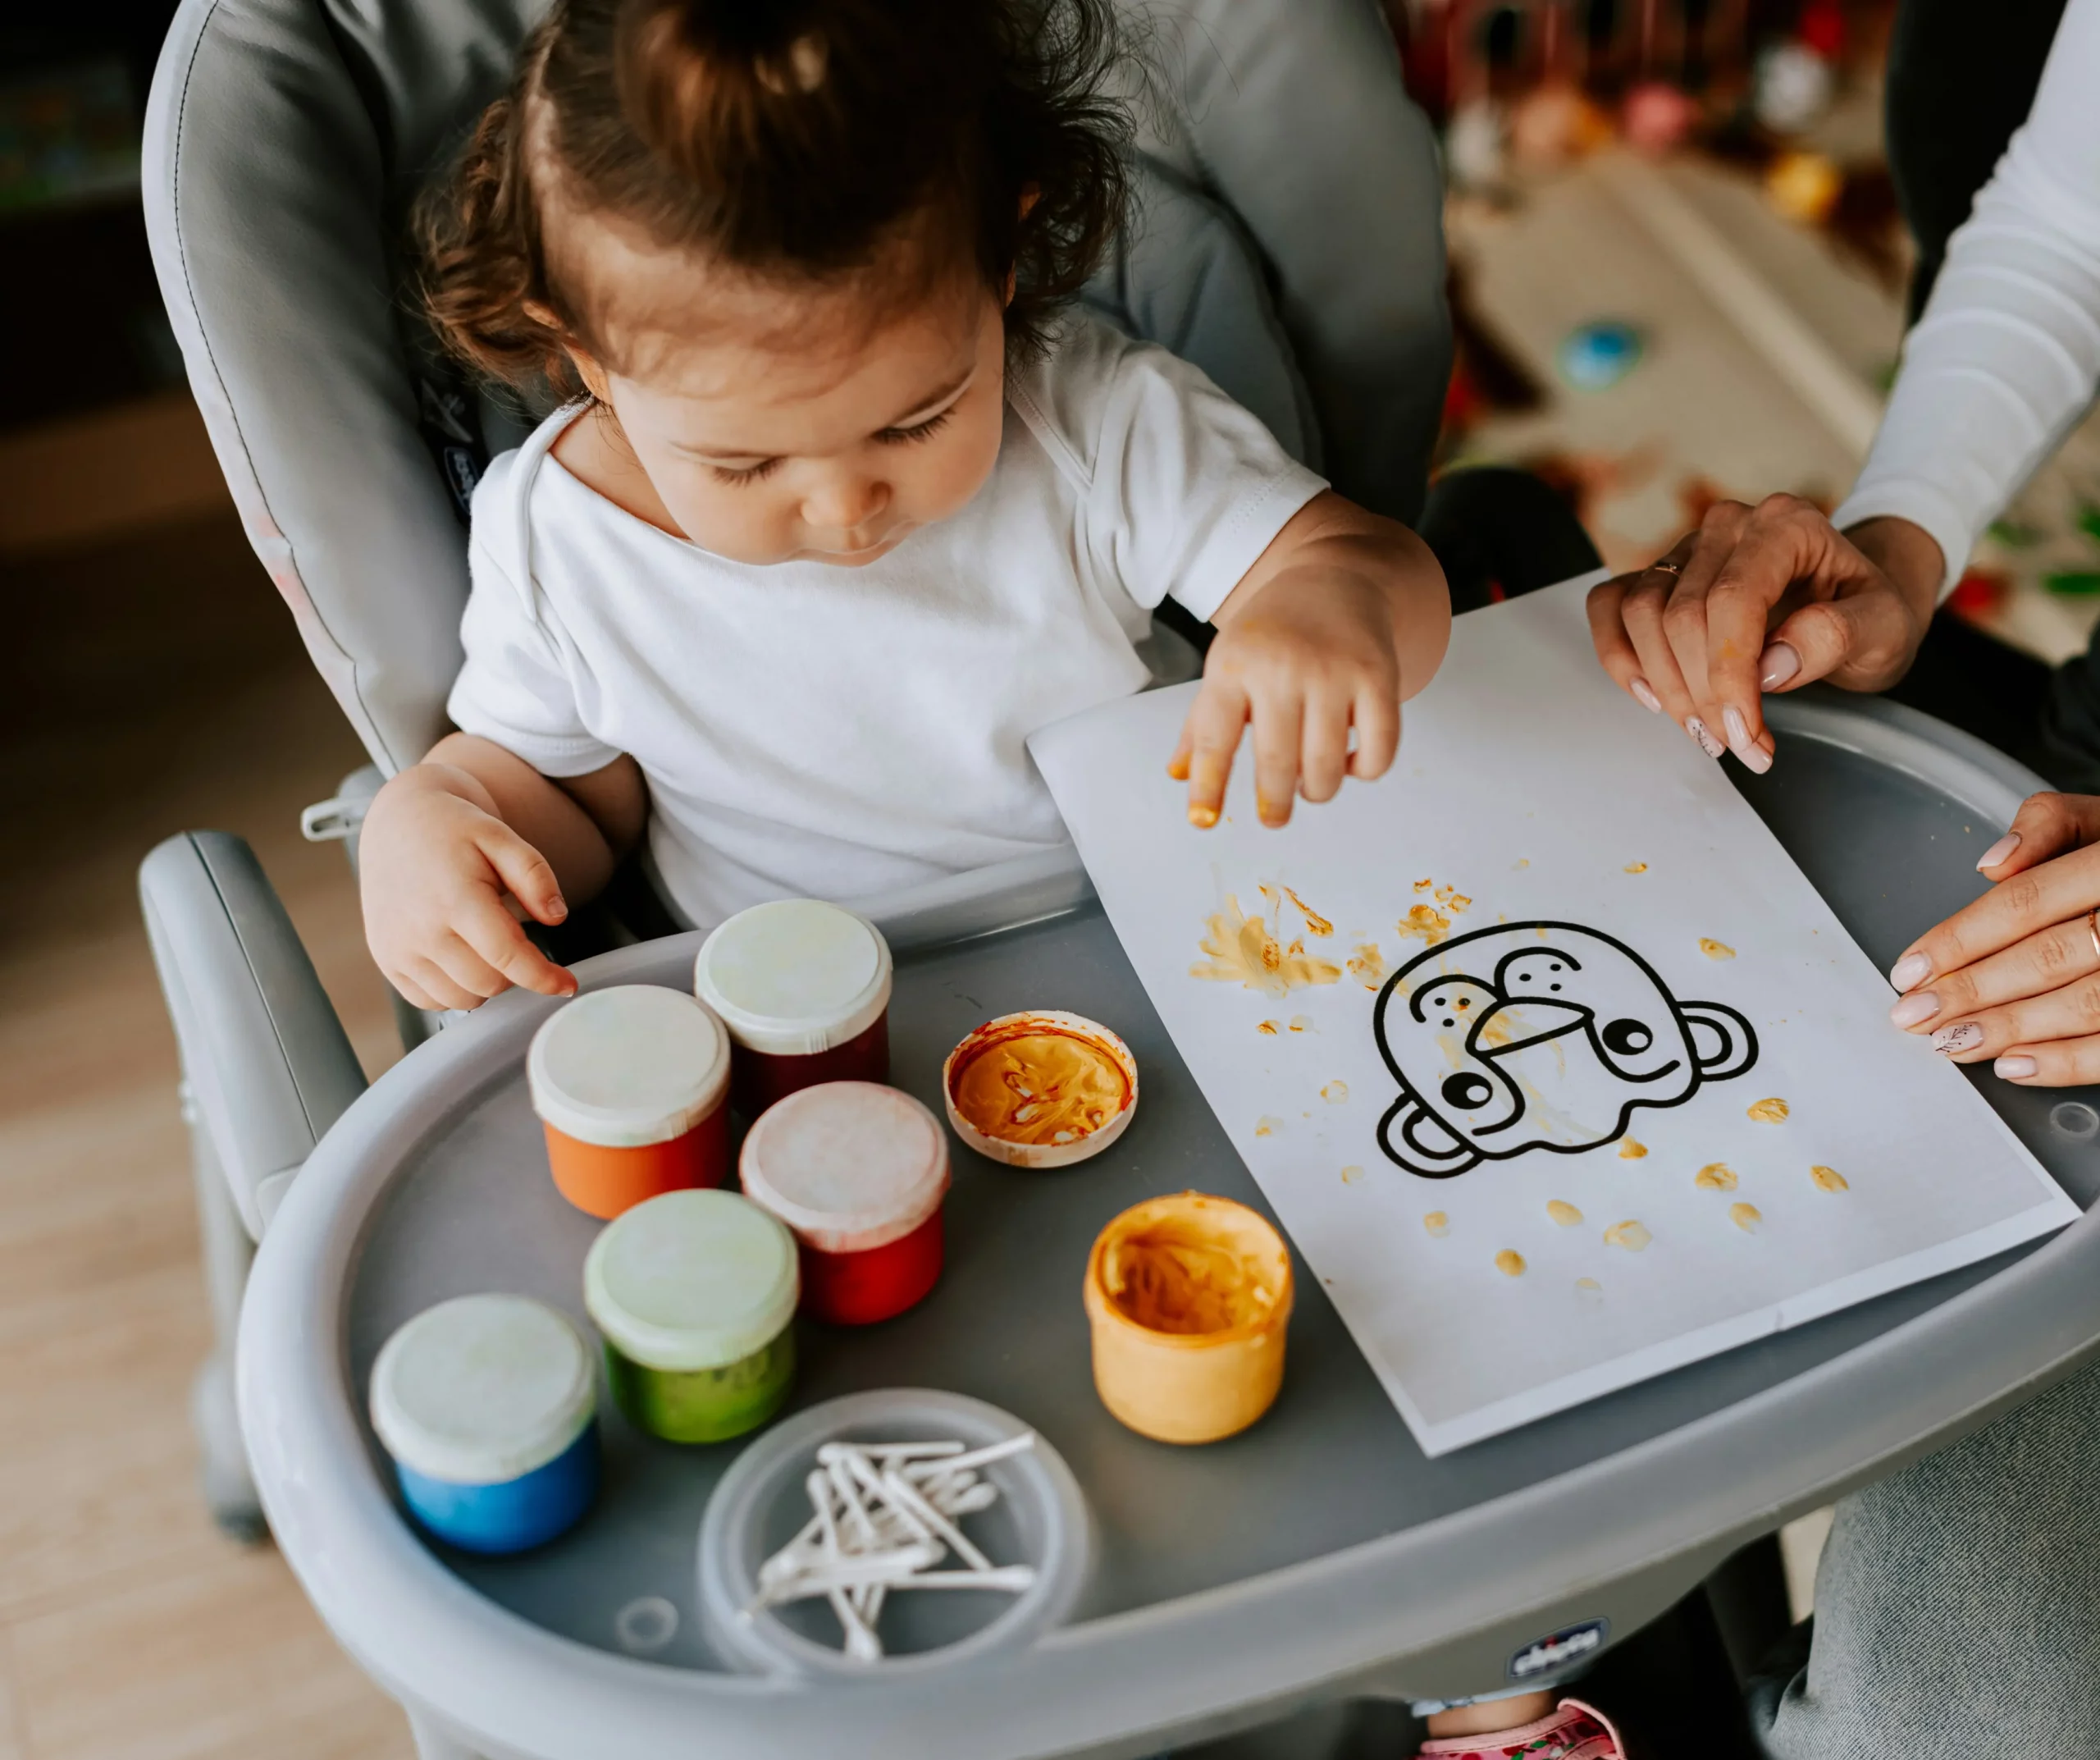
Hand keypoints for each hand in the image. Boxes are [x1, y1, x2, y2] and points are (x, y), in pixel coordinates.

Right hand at [359, 761, 577, 1010]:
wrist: (397, 823)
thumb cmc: (453, 830)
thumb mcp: (501, 837)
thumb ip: (534, 875)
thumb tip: (556, 917)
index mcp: (455, 897)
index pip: (507, 957)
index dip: (543, 977)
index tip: (567, 985)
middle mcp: (421, 929)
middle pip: (488, 984)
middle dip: (514, 971)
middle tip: (512, 940)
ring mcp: (398, 948)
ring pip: (461, 1000)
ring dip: (484, 984)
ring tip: (482, 944)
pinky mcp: (386, 959)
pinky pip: (430, 1000)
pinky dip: (453, 990)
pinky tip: (458, 957)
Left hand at [1169, 565, 1403, 827]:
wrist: (1333, 576)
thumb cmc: (1272, 632)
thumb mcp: (1227, 665)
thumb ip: (1202, 723)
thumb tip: (1178, 775)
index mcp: (1233, 668)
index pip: (1213, 739)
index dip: (1207, 786)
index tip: (1201, 821)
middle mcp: (1282, 668)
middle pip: (1275, 762)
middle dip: (1274, 804)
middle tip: (1272, 818)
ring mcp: (1333, 672)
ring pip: (1326, 766)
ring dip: (1317, 790)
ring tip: (1310, 786)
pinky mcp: (1377, 676)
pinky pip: (1377, 750)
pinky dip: (1364, 770)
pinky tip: (1350, 763)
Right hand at [1586, 501, 1940, 770]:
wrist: (1853, 600)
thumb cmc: (1867, 612)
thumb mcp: (1886, 628)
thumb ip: (1838, 637)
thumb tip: (1771, 665)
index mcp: (1785, 526)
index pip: (1732, 598)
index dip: (1728, 674)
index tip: (1745, 733)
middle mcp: (1727, 527)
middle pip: (1681, 613)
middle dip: (1702, 694)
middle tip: (1736, 743)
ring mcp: (1686, 549)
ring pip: (1640, 613)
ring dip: (1664, 684)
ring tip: (1705, 729)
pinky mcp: (1659, 575)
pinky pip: (1610, 605)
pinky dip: (1620, 655)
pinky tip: (1652, 697)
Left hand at [1886, 793, 2099, 1084]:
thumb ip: (2048, 826)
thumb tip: (1993, 863)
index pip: (2027, 902)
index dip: (1961, 940)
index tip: (1910, 970)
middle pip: (2048, 958)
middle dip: (1972, 992)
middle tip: (1915, 1017)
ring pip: (2084, 1004)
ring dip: (2009, 1030)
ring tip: (1952, 1043)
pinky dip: (2067, 1062)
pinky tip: (2015, 1067)